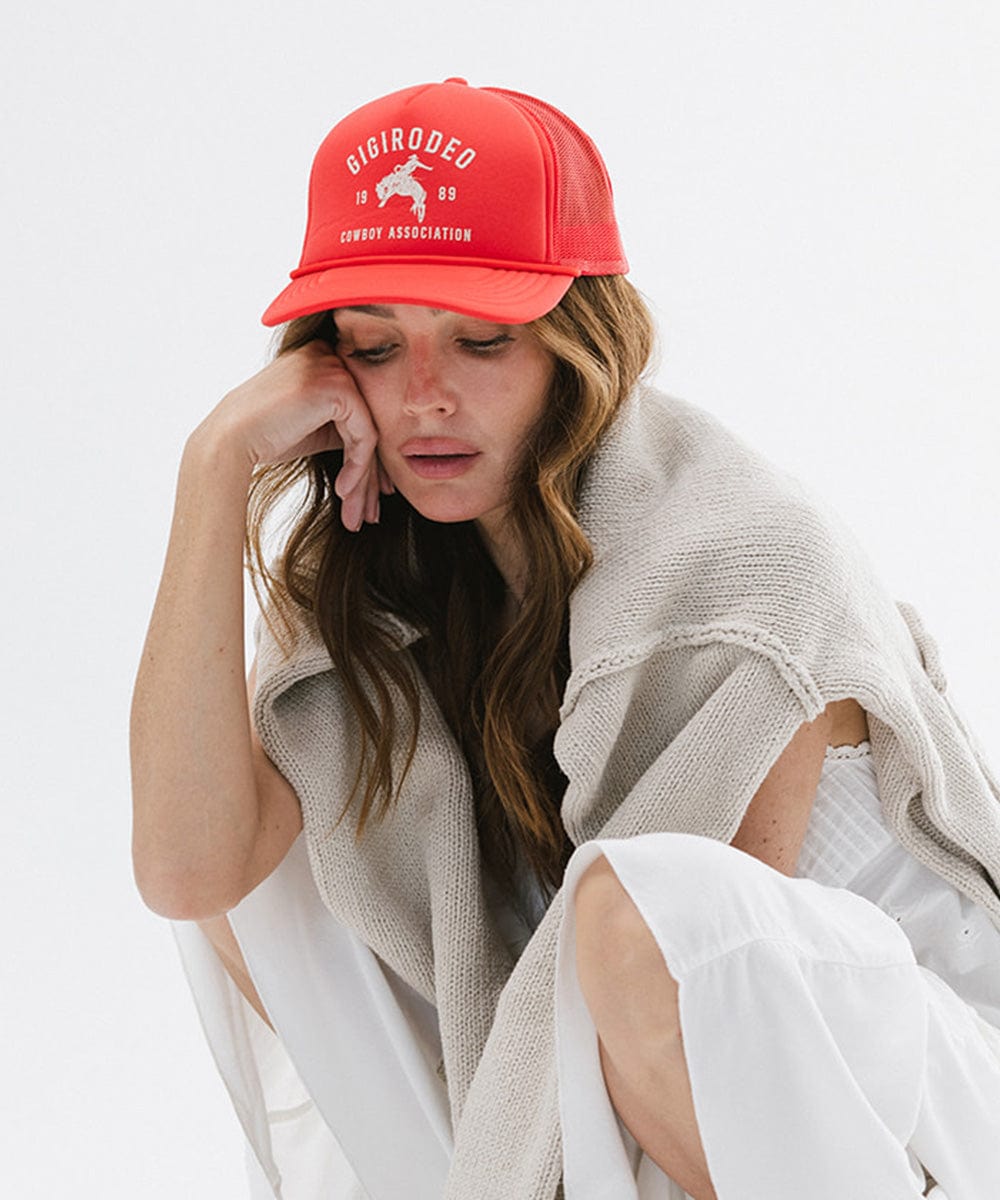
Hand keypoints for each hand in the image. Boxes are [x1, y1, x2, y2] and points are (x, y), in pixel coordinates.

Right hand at [198, 340, 389, 530]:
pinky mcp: (337, 386)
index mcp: (323, 356)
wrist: (230, 439)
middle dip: (370, 474)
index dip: (368, 456)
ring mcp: (333, 366)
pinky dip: (357, 467)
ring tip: (357, 513)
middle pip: (367, 421)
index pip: (360, 410)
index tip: (375, 492)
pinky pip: (363, 435)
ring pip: (369, 431)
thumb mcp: (315, 427)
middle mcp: (331, 353)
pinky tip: (343, 489)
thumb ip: (346, 426)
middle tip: (369, 511)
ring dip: (364, 478)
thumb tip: (384, 454)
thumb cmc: (265, 435)